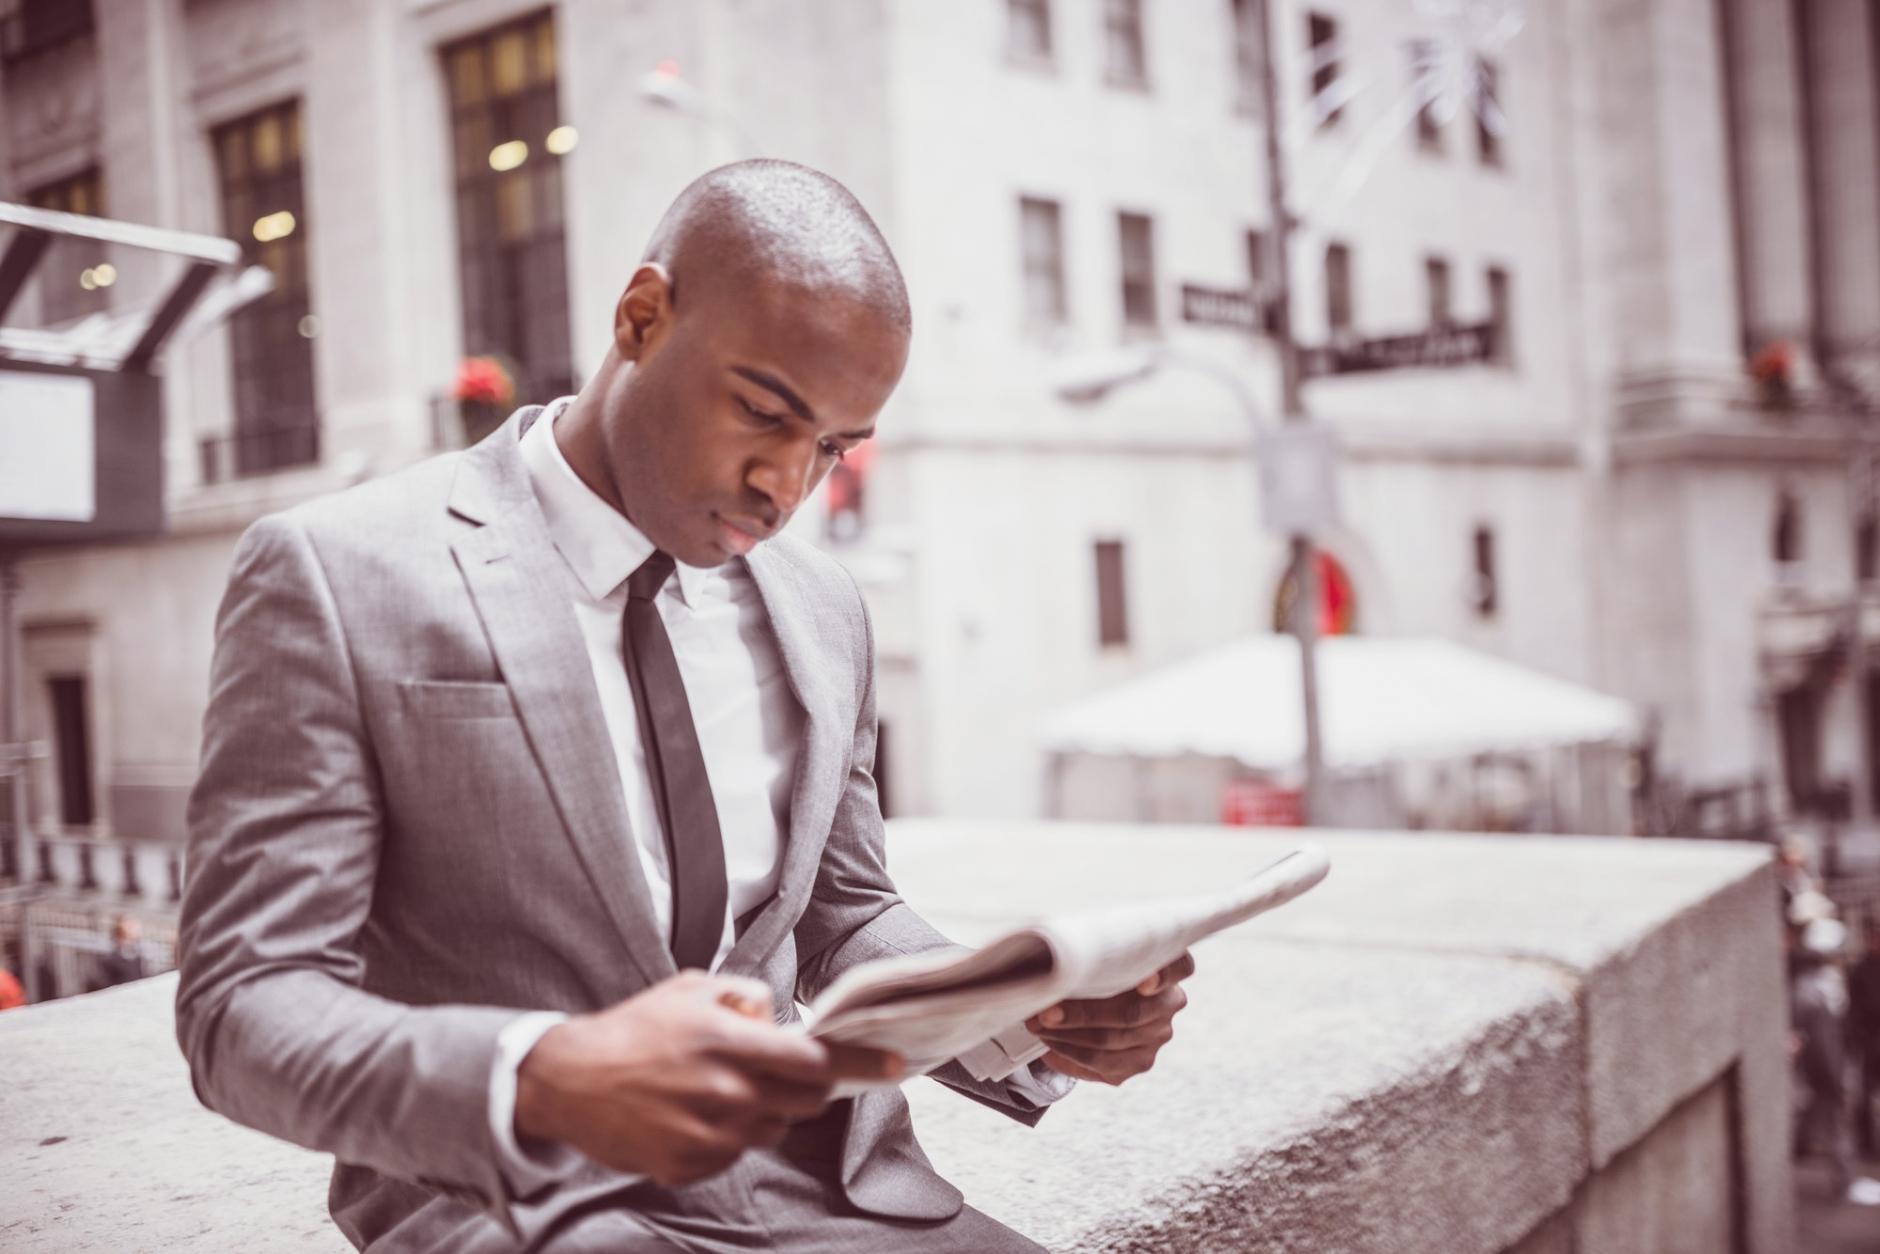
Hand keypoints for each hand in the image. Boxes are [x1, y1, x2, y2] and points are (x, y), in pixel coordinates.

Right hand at [516, 970, 901, 1185]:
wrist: (569, 1081)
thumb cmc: (636, 1028)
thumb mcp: (692, 988)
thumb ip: (747, 996)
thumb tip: (779, 1019)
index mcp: (727, 1041)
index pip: (813, 1060)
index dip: (859, 1063)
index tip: (896, 1064)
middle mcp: (724, 1092)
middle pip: (805, 1100)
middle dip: (808, 1084)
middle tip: (780, 1069)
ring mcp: (708, 1135)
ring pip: (773, 1128)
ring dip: (764, 1108)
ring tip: (716, 1087)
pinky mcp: (690, 1167)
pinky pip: (737, 1153)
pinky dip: (729, 1134)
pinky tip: (692, 1113)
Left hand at [1024, 952, 1194, 1085]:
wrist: (1095, 1001)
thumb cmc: (1093, 966)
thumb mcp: (1095, 952)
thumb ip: (1088, 951)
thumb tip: (1046, 958)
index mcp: (1167, 966)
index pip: (1180, 966)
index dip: (1164, 975)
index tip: (1143, 982)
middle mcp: (1170, 1002)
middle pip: (1131, 1013)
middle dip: (1082, 1013)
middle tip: (1045, 1011)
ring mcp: (1158, 1035)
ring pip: (1111, 1041)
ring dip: (1067, 1036)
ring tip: (1036, 1025)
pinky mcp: (1141, 1062)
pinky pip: (1103, 1064)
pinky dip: (1070, 1054)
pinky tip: (1048, 1045)